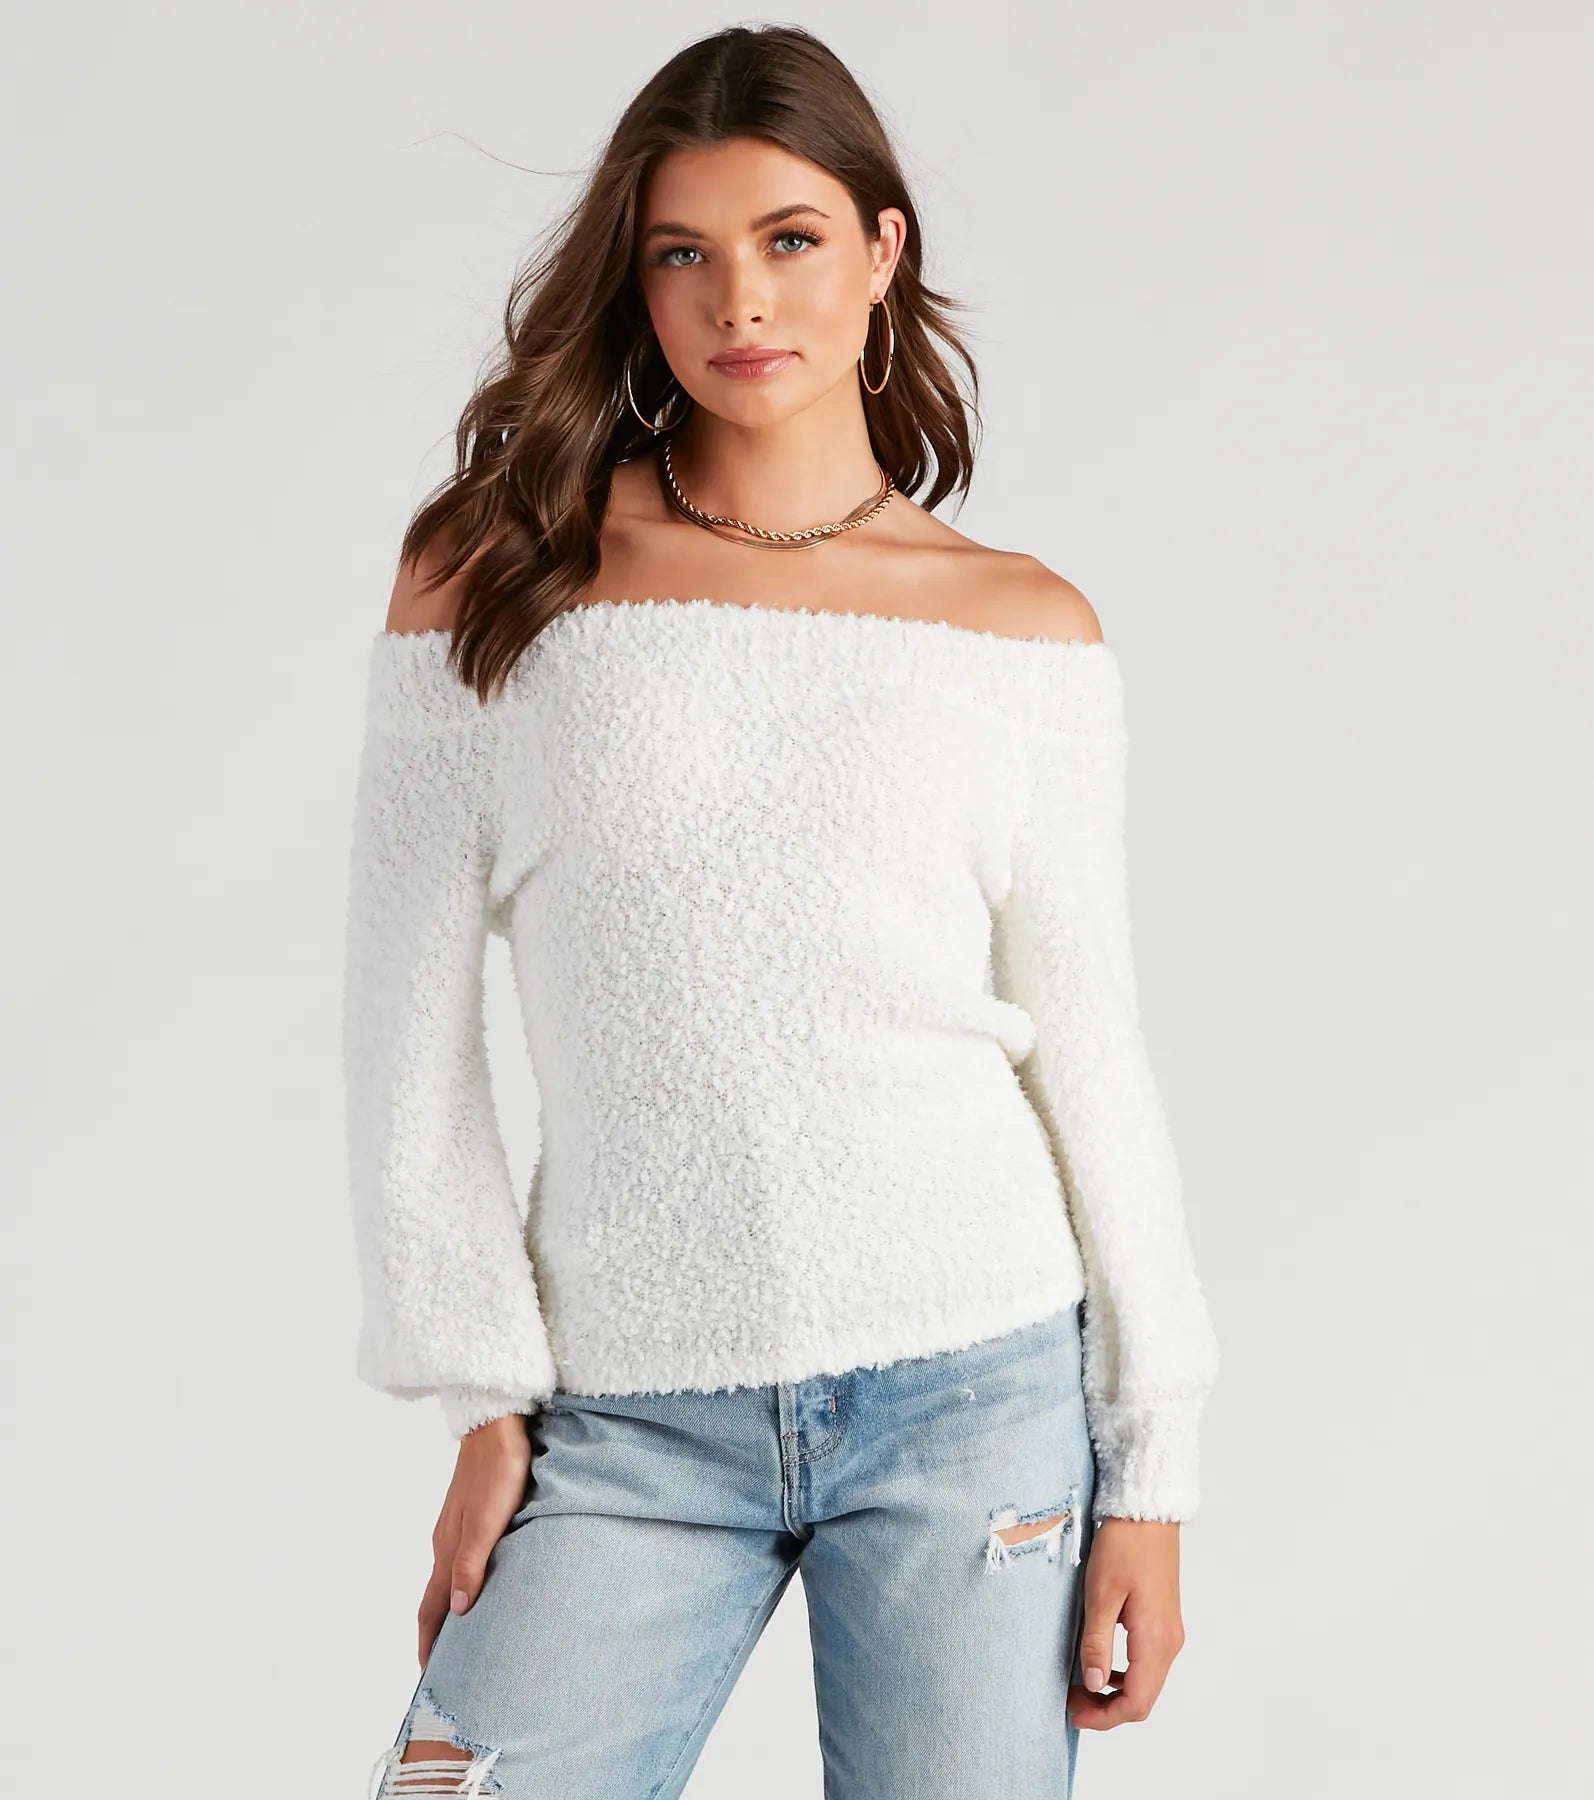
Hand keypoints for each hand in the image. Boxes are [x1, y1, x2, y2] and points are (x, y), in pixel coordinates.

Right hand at [417, 1414, 534, 1666]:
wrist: (496, 1424)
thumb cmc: (498, 1471)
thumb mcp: (489, 1521)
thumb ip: (471, 1564)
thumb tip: (456, 1611)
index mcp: (447, 1550)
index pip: (432, 1608)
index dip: (429, 1643)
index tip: (428, 1675)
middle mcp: (445, 1542)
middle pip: (435, 1598)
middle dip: (436, 1634)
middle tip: (444, 1666)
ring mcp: (455, 1527)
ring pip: (447, 1578)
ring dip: (448, 1609)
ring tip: (461, 1634)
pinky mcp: (468, 1513)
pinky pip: (458, 1559)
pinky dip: (460, 1583)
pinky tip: (475, 1583)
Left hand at [1066, 1517, 1184, 1729]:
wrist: (1148, 1512)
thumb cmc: (1124, 1546)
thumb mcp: (1101, 1594)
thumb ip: (1096, 1644)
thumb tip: (1091, 1686)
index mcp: (1155, 1641)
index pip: (1136, 1703)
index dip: (1104, 1717)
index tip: (1074, 1713)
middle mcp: (1169, 1643)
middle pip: (1143, 1699)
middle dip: (1107, 1708)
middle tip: (1072, 1699)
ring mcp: (1169, 1632)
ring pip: (1146, 1683)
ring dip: (1115, 1692)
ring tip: (1080, 1683)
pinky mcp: (1164, 1621)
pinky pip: (1148, 1663)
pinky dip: (1124, 1674)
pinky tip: (1101, 1662)